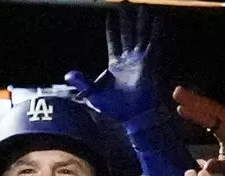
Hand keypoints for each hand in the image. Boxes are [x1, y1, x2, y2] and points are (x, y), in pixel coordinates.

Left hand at [65, 7, 158, 121]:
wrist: (133, 115)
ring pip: (140, 35)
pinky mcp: (149, 62)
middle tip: (126, 4)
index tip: (111, 15)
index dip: (112, 29)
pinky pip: (153, 44)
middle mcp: (128, 59)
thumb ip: (82, 83)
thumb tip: (68, 74)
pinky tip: (156, 20)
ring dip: (141, 22)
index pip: (113, 41)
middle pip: (127, 34)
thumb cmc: (116, 108)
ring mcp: (139, 60)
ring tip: (142, 7)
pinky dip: (155, 32)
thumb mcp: (93, 95)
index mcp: (115, 65)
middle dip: (126, 20)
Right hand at [173, 86, 224, 175]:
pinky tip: (189, 99)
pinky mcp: (223, 116)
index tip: (181, 109)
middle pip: (208, 107)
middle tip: (176, 92)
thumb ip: (218, 166)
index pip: (210, 121)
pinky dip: (199, 102)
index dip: (195, 115)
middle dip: (192, 99)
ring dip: (194, 97)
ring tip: (178, 92)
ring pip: (208, 105)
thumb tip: (206, 166)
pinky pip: (210, 107)